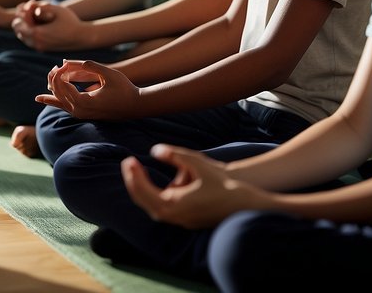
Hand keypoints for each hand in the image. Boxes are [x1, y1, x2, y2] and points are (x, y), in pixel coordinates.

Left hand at [13, 0, 91, 50]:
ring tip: (35, 13)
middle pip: (18, 31)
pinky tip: (39, 22)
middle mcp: (36, 43)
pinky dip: (30, 31)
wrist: (83, 37)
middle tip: (31, 7)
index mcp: (37, 34)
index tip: (33, 4)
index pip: (18, 23)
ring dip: (25, 25)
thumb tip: (28, 8)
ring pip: (23, 36)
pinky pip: (30, 40)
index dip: (23, 12)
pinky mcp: (44, 49)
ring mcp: (40, 48)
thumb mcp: (57, 10)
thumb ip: (41, 7)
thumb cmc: (71, 22)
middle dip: (22, 18)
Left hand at [34, 59, 140, 119]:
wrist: (136, 107)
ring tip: (44, 83)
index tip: (63, 63)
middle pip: (58, 93)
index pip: (61, 86)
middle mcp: (79, 111)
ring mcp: (81, 115)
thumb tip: (69, 62)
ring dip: (52, 90)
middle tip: (56, 67)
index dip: (60, 72)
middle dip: (54, 79)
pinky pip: (65, 107)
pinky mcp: (84, 114)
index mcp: (83, 102)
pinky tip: (43, 98)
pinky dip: (54, 101)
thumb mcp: (109, 74)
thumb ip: (91, 66)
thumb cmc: (124, 89)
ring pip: (59, 102)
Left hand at [123, 144, 265, 229]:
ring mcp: (179, 221)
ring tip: (135, 171)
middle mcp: (173, 216)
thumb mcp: (197, 163)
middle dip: (133, 180)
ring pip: (151, 206)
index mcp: (172, 205)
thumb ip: (175, 155)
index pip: (143, 190)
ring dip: (141, 189)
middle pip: (142, 200)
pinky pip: (161, 208)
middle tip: (128, 162)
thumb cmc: (221, 183)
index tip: (129, 159)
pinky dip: (152, 196)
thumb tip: (154, 150)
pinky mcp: (185, 220)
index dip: (133, 174)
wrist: (243, 203)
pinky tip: (150, 184)